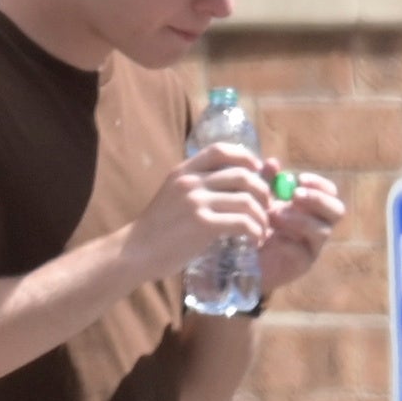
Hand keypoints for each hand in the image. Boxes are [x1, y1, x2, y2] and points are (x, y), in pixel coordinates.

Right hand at [122, 142, 274, 287]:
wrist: (136, 250)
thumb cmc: (157, 228)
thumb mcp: (173, 195)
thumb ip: (197, 185)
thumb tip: (230, 183)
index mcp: (183, 171)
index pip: (220, 150)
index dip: (245, 156)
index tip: (256, 171)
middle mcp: (191, 181)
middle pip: (242, 175)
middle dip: (262, 191)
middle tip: (266, 207)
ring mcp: (196, 202)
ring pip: (246, 199)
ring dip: (262, 216)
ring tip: (262, 229)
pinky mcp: (203, 225)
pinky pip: (242, 222)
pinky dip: (255, 231)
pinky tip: (254, 240)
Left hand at [251, 168, 349, 292]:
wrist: (243, 257)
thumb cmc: (257, 224)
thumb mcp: (261, 200)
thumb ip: (266, 182)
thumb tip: (272, 162)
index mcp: (313, 208)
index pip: (330, 193)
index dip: (319, 185)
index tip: (300, 179)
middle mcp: (319, 226)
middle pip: (336, 211)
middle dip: (317, 200)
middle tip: (295, 196)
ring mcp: (313, 247)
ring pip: (322, 231)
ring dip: (299, 219)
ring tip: (274, 215)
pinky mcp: (302, 265)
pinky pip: (302, 252)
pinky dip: (285, 242)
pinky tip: (268, 238)